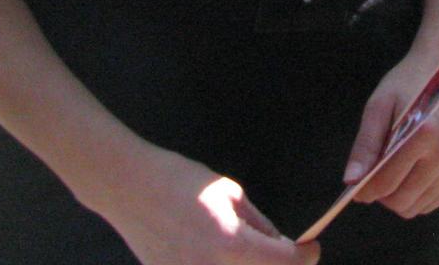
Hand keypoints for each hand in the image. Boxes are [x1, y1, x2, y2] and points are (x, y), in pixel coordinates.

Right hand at [100, 145, 318, 264]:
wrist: (128, 186)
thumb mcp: (229, 193)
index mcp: (232, 245)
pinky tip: (215, 253)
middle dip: (276, 264)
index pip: (283, 264)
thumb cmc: (179, 180)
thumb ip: (257, 224)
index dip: (304, 257)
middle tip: (278, 250)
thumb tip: (278, 244)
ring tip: (242, 247)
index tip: (310, 249)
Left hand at [342, 51, 438, 219]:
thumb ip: (365, 144)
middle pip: (402, 201)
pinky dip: (419, 196)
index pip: (386, 182)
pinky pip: (434, 203)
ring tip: (397, 171)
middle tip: (377, 176)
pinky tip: (415, 173)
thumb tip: (351, 181)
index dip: (365, 190)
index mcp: (424, 133)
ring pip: (418, 208)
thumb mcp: (379, 106)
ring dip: (401, 197)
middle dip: (383, 196)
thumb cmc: (409, 85)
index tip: (356, 189)